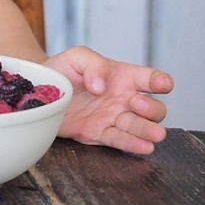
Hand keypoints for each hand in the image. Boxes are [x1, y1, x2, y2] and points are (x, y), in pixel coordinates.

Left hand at [43, 46, 173, 154]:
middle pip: (154, 108)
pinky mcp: (100, 133)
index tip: (164, 85)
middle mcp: (124, 99)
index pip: (150, 78)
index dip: (161, 81)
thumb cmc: (63, 70)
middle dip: (152, 109)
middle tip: (137, 104)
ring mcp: (114, 118)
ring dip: (148, 130)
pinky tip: (144, 147)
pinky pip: (120, 140)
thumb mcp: (77, 57)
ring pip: (141, 127)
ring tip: (155, 134)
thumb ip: (94, 64)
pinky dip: (133, 144)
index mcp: (123, 77)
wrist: (40, 90)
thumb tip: (102, 86)